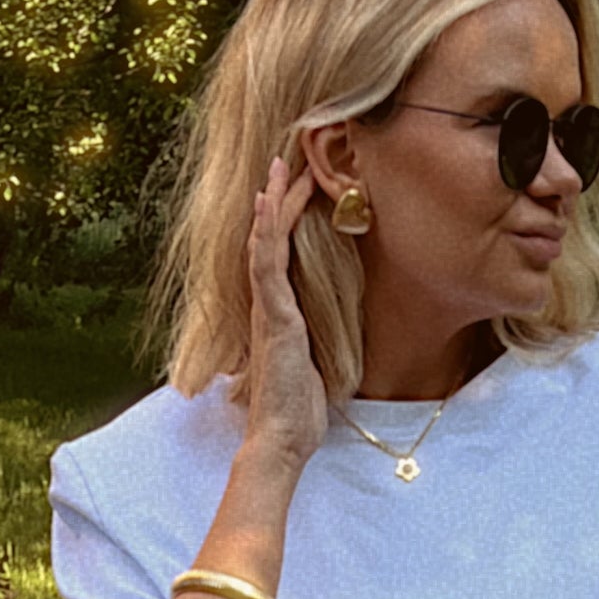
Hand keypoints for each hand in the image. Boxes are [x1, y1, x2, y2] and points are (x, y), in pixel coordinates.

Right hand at [243, 149, 331, 472]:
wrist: (281, 439)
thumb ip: (319, 345)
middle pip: (270, 240)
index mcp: (279, 315)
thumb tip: (333, 339)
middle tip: (289, 159)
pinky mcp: (276, 318)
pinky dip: (268, 231)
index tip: (297, 188)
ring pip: (266, 243)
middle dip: (280, 199)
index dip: (286, 220)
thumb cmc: (298, 412)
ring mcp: (270, 310)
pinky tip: (271, 202)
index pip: (279, 257)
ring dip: (274, 202)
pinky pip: (267, 265)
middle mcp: (269, 306)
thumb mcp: (317, 368)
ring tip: (281, 166)